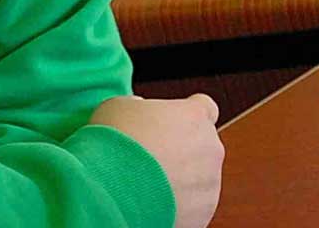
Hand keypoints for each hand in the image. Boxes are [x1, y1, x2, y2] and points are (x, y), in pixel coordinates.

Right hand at [90, 94, 224, 227]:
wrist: (108, 190)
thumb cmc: (113, 145)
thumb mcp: (119, 107)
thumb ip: (140, 106)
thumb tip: (140, 110)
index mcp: (194, 115)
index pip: (205, 108)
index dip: (188, 116)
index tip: (172, 125)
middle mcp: (210, 147)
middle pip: (202, 145)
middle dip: (182, 152)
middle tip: (152, 160)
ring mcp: (209, 182)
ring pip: (200, 178)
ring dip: (181, 180)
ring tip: (148, 185)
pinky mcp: (203, 212)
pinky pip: (194, 207)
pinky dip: (177, 207)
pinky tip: (153, 204)